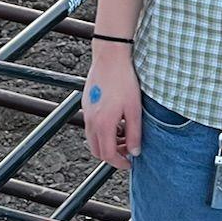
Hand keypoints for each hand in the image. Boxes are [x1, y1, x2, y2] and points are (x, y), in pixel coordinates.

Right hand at [82, 49, 141, 169]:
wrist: (110, 57)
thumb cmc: (124, 81)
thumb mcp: (135, 109)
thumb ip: (134, 134)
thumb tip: (134, 152)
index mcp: (103, 125)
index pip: (108, 155)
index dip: (119, 163)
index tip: (130, 163)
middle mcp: (91, 121)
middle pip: (97, 150)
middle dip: (112, 155)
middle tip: (127, 150)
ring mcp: (87, 112)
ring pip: (93, 138)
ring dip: (107, 142)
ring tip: (124, 134)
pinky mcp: (86, 104)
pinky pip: (91, 126)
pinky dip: (102, 131)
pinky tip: (116, 120)